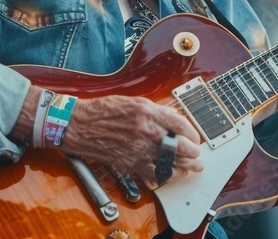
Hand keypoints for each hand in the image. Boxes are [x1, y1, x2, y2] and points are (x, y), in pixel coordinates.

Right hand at [59, 95, 202, 183]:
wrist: (80, 125)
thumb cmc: (104, 111)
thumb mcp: (134, 102)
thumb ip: (156, 111)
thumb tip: (175, 120)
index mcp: (148, 112)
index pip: (181, 125)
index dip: (192, 133)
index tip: (194, 138)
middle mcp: (146, 131)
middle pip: (180, 146)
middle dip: (193, 153)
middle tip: (197, 155)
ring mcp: (138, 149)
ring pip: (170, 163)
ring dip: (185, 168)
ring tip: (193, 168)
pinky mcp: (130, 163)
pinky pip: (153, 174)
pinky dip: (165, 176)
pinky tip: (171, 175)